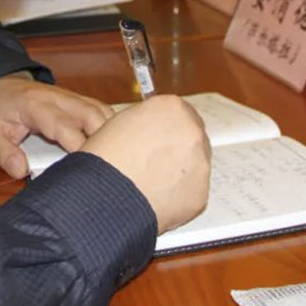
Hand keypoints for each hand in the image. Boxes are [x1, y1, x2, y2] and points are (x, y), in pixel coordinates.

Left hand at [0, 72, 113, 177]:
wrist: (5, 86)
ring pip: (104, 113)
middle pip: (92, 116)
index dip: (77, 146)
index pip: (63, 125)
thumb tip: (21, 171)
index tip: (83, 169)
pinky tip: (112, 148)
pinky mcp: (82, 102)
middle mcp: (60, 99)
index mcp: (36, 106)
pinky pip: (105, 112)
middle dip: (102, 142)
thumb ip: (4, 153)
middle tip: (102, 168)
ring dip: (111, 136)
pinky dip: (113, 129)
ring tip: (111, 162)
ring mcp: (74, 99)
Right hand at [80, 95, 210, 233]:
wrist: (105, 195)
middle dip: (178, 148)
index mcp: (172, 108)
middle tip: (156, 162)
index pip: (180, 111)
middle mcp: (192, 131)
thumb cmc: (105, 159)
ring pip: (195, 165)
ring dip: (180, 171)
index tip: (161, 136)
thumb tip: (152, 129)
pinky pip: (192, 192)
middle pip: (192, 136)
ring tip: (152, 183)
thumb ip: (146, 121)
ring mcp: (200, 163)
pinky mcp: (199, 193)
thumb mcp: (120, 122)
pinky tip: (157, 198)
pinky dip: (178, 196)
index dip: (168, 126)